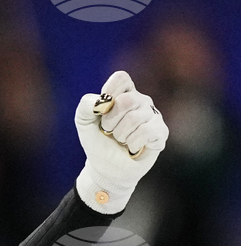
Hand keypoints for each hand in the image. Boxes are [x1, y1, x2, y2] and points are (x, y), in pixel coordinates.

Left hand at [74, 70, 168, 213]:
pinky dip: (133, 143)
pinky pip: (147, 131)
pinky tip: (131, 148)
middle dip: (110, 120)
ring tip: (120, 140)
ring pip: (135, 118)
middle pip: (127, 100)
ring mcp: (153, 116)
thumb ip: (86, 106)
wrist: (106, 167)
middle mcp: (141, 101)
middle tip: (108, 131)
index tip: (101, 109)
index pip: (121, 78)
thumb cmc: (97, 140)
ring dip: (120, 135)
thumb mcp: (84, 122)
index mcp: (123, 93)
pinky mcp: (161, 132)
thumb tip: (100, 102)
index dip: (110, 90)